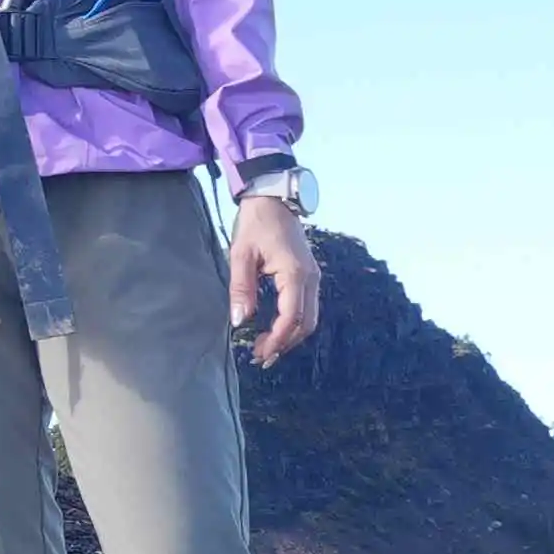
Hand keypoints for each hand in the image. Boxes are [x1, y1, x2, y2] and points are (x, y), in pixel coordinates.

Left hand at [228, 193, 321, 366]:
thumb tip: (240, 320)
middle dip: (285, 343)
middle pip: (306, 323)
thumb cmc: (255, 223)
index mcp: (295, 274)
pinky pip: (307, 307)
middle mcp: (311, 278)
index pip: (292, 317)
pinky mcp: (309, 275)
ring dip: (290, 336)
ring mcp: (313, 277)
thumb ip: (241, 288)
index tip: (259, 352)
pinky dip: (294, 323)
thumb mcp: (241, 255)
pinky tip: (275, 329)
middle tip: (260, 356)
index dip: (277, 339)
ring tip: (266, 347)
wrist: (272, 198)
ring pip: (310, 318)